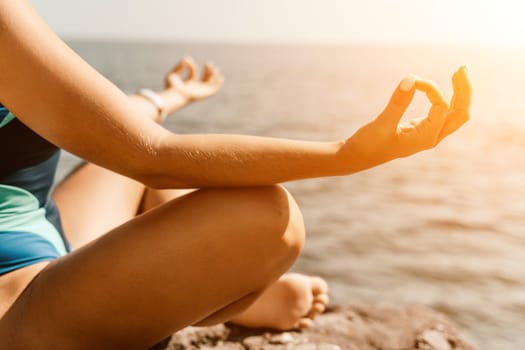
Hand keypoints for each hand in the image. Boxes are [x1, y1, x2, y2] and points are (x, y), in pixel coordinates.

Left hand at [165, 57, 223, 101]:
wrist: (175, 96)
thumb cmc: (171, 88)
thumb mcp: (172, 74)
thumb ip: (178, 67)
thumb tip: (185, 58)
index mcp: (187, 85)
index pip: (193, 73)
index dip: (191, 65)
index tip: (187, 60)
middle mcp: (195, 88)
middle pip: (204, 79)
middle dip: (207, 71)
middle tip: (209, 64)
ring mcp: (200, 91)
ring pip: (209, 83)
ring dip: (213, 76)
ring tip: (215, 68)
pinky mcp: (204, 94)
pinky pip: (213, 89)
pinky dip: (217, 84)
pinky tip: (221, 77)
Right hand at [340, 66, 470, 172]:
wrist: (358, 157)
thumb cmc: (368, 144)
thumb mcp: (382, 123)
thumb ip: (397, 102)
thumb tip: (411, 78)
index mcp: (425, 138)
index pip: (442, 107)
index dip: (431, 89)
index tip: (413, 81)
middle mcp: (431, 137)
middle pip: (460, 113)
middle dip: (464, 91)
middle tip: (461, 68)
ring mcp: (428, 134)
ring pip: (455, 114)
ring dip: (460, 94)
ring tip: (459, 72)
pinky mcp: (422, 129)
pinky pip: (444, 114)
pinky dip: (449, 99)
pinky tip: (445, 88)